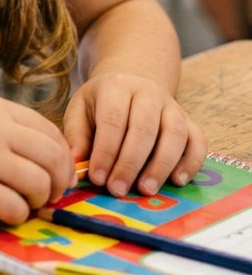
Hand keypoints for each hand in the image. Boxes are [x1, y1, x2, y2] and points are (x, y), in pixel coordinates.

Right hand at [0, 96, 74, 223]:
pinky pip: (16, 209)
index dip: (63, 161)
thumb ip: (9, 131)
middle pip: (53, 159)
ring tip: (19, 204)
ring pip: (40, 185)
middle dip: (56, 184)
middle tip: (43, 197)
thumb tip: (51, 162)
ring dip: (36, 202)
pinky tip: (0, 212)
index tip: (56, 178)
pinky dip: (15, 216)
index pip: (52, 134)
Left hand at [63, 73, 206, 197]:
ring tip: (145, 189)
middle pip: (144, 128)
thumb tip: (76, 165)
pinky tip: (177, 181)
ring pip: (174, 133)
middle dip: (130, 163)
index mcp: (117, 86)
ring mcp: (172, 106)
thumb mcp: (80, 110)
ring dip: (161, 165)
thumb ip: (77, 136)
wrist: (130, 84)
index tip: (97, 178)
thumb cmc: (101, 104)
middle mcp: (148, 92)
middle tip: (118, 189)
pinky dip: (191, 162)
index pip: (113, 119)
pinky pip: (198, 141)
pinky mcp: (189, 121)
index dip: (105, 151)